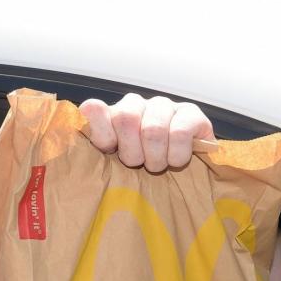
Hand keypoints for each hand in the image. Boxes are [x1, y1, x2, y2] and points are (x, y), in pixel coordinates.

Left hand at [79, 93, 214, 171]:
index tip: (110, 151)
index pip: (93, 109)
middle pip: (126, 119)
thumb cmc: (141, 171)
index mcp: (110, 114)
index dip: (102, 135)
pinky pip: (179, 133)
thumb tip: (88, 110)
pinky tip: (175, 160)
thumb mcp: (112, 164)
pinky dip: (176, 155)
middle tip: (140, 164)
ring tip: (158, 165)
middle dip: (132, 153)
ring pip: (153, 129)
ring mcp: (164, 105)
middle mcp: (136, 103)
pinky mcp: (192, 113)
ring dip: (156, 158)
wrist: (183, 177)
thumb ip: (96, 140)